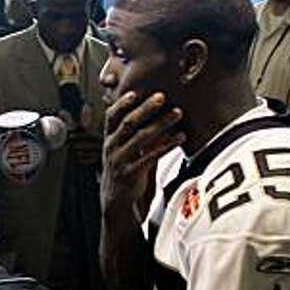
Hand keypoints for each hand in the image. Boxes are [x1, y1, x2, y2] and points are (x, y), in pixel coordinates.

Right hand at [101, 92, 184, 217]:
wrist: (115, 198)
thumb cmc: (124, 167)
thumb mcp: (123, 148)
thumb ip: (134, 132)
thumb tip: (155, 110)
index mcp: (109, 138)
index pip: (111, 116)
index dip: (122, 103)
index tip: (136, 92)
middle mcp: (111, 147)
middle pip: (128, 123)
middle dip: (145, 108)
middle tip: (161, 96)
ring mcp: (120, 160)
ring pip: (141, 138)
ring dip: (161, 123)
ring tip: (178, 113)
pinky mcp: (131, 173)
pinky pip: (150, 156)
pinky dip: (166, 145)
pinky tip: (180, 137)